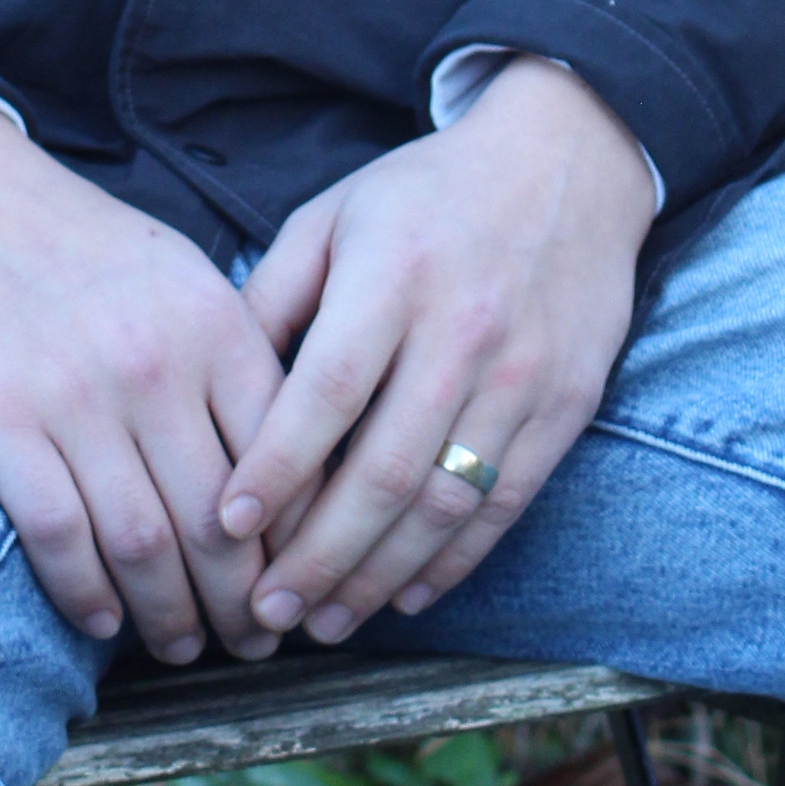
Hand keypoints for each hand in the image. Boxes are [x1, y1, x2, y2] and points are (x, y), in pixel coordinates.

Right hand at [0, 102, 289, 665]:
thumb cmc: (79, 246)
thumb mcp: (180, 278)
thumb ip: (233, 362)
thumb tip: (283, 473)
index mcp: (211, 324)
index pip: (282, 461)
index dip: (298, 545)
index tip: (299, 587)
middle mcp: (153, 362)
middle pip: (219, 521)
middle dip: (243, 603)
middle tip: (251, 641)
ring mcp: (74, 393)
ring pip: (144, 542)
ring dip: (170, 615)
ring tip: (183, 644)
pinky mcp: (0, 418)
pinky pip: (58, 534)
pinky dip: (86, 592)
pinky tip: (101, 617)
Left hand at [215, 57, 656, 643]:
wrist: (567, 163)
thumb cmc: (429, 192)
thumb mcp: (337, 213)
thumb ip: (276, 294)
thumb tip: (217, 383)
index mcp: (393, 275)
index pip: (327, 391)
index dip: (276, 466)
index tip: (226, 525)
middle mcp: (462, 330)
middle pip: (384, 469)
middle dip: (318, 555)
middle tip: (266, 613)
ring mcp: (522, 375)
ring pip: (445, 503)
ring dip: (378, 576)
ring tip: (323, 622)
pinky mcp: (566, 406)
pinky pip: (505, 504)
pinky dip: (453, 561)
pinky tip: (404, 593)